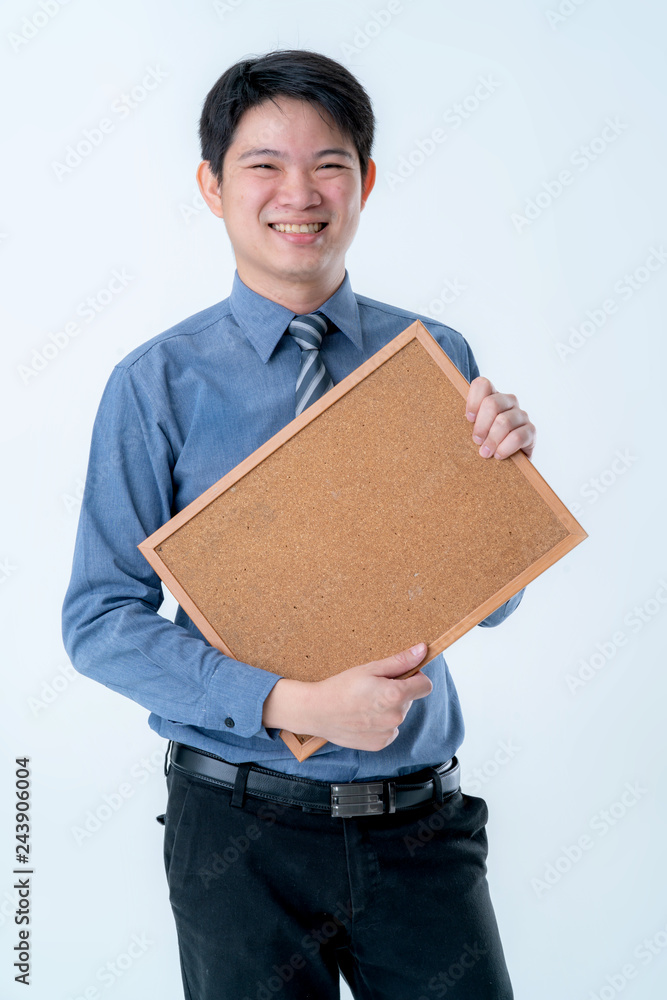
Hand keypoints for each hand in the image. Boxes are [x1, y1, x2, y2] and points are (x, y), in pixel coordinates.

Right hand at [261, 642, 432, 750]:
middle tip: (373, 688)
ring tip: (364, 703)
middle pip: (409, 700)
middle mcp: (396, 717)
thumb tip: (422, 650)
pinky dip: (380, 723)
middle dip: (397, 692)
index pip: (426, 686)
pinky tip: (363, 716)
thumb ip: (400, 661)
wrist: (317, 712)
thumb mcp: (370, 668)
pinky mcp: (380, 744)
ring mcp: (388, 733)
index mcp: (396, 695)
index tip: (401, 675)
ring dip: (388, 708)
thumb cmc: (341, 687)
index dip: (416, 677)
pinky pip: (389, 730)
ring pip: (398, 715)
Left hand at [466, 376, 535, 459]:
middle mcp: (508, 401)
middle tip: (476, 441)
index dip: (473, 400)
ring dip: (492, 439)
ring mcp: (521, 415)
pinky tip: (499, 455)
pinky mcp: (530, 431)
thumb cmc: (486, 441)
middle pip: (492, 403)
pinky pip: (518, 436)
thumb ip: (468, 422)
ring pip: (504, 421)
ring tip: (485, 453)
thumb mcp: (476, 430)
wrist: (510, 459)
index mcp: (492, 396)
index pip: (482, 385)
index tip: (468, 419)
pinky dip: (505, 447)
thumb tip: (452, 425)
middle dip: (481, 425)